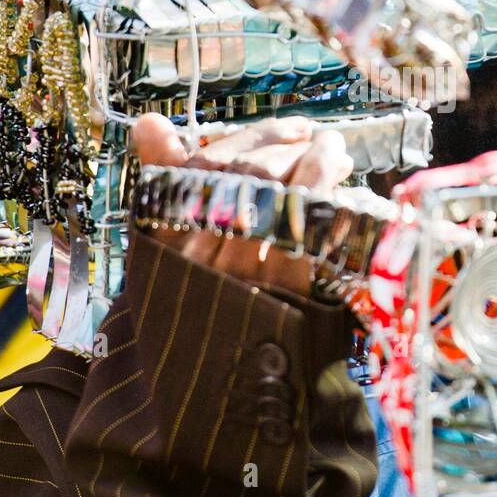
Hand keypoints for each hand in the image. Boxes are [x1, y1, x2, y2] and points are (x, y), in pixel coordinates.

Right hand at [132, 113, 354, 292]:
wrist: (202, 373)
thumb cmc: (189, 294)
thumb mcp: (166, 239)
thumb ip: (163, 177)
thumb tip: (150, 122)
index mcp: (169, 228)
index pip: (212, 163)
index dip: (257, 138)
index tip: (293, 127)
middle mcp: (201, 248)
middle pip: (250, 175)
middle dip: (291, 148)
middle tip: (319, 137)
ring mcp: (245, 273)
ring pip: (283, 198)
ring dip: (317, 165)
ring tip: (335, 153)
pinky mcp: (286, 296)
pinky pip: (314, 236)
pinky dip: (332, 206)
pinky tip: (347, 193)